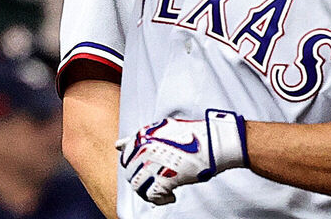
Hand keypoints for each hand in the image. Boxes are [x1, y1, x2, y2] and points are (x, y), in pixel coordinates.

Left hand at [116, 110, 247, 204]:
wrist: (213, 143)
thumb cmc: (191, 136)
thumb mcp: (161, 130)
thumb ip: (139, 139)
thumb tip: (117, 146)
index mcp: (143, 135)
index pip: (126, 156)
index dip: (136, 167)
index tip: (147, 172)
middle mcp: (144, 148)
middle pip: (130, 173)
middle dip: (142, 181)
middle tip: (158, 182)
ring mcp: (153, 162)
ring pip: (138, 186)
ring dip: (149, 192)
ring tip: (163, 191)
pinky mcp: (164, 177)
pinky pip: (151, 196)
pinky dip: (161, 200)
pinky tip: (171, 196)